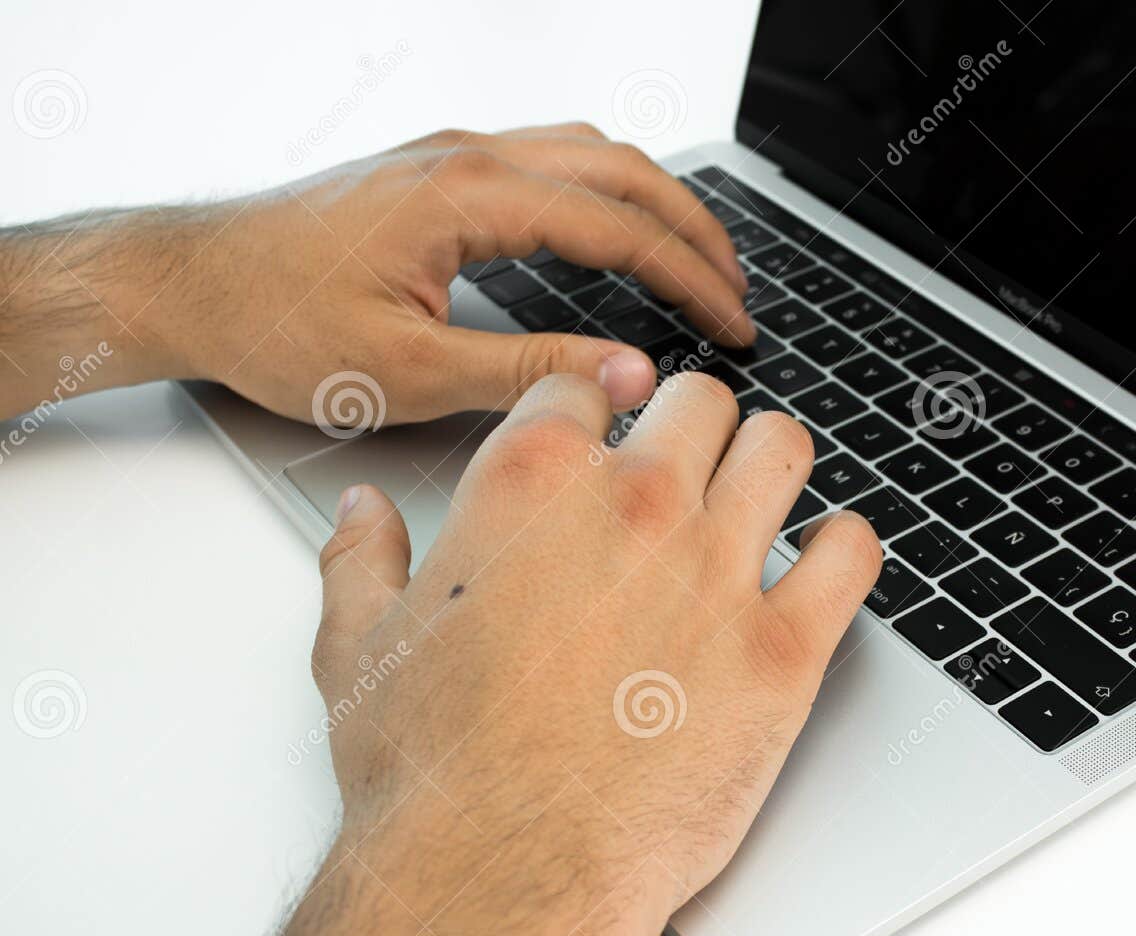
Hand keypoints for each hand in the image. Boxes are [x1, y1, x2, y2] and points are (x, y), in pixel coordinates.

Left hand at [0, 124, 751, 421]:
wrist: (188, 283)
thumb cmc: (276, 325)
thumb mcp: (409, 372)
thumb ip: (533, 371)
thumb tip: (631, 373)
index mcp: (467, 196)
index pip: (620, 227)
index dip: (690, 278)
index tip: (734, 324)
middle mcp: (466, 157)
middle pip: (623, 171)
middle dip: (696, 231)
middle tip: (738, 295)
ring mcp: (451, 155)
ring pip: (591, 152)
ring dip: (656, 203)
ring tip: (698, 262)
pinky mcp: (436, 170)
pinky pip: (552, 158)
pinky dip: (609, 195)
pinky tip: (618, 234)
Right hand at [200, 370, 880, 935]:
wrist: (502, 877)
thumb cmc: (433, 775)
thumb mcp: (360, 649)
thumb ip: (362, 559)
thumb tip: (364, 512)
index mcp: (533, 483)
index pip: (588, 386)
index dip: (596, 414)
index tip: (605, 442)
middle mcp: (636, 507)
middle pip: (698, 403)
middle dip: (690, 430)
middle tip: (686, 477)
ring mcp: (719, 573)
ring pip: (781, 450)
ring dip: (768, 469)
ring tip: (755, 507)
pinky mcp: (785, 651)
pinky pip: (853, 552)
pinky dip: (843, 549)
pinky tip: (817, 569)